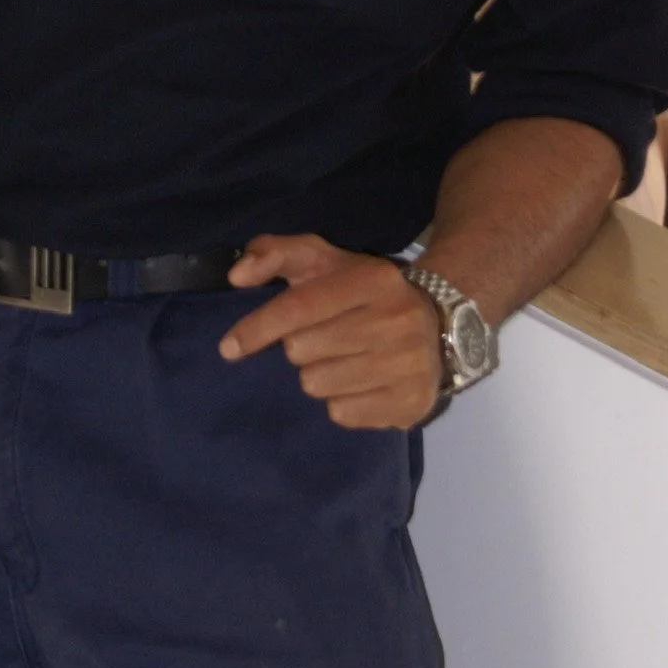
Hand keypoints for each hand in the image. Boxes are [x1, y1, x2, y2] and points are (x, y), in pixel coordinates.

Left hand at [219, 233, 444, 429]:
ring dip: (318, 375)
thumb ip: (276, 254)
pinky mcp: (411, 403)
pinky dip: (341, 401)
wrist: (439, 326)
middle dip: (300, 347)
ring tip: (344, 359)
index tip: (228, 347)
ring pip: (318, 385)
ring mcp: (408, 364)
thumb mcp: (324, 262)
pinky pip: (342, 413)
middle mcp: (396, 319)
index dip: (259, 326)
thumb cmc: (364, 293)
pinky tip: (361, 383)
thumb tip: (237, 275)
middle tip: (324, 338)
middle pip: (303, 350)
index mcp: (373, 279)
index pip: (301, 306)